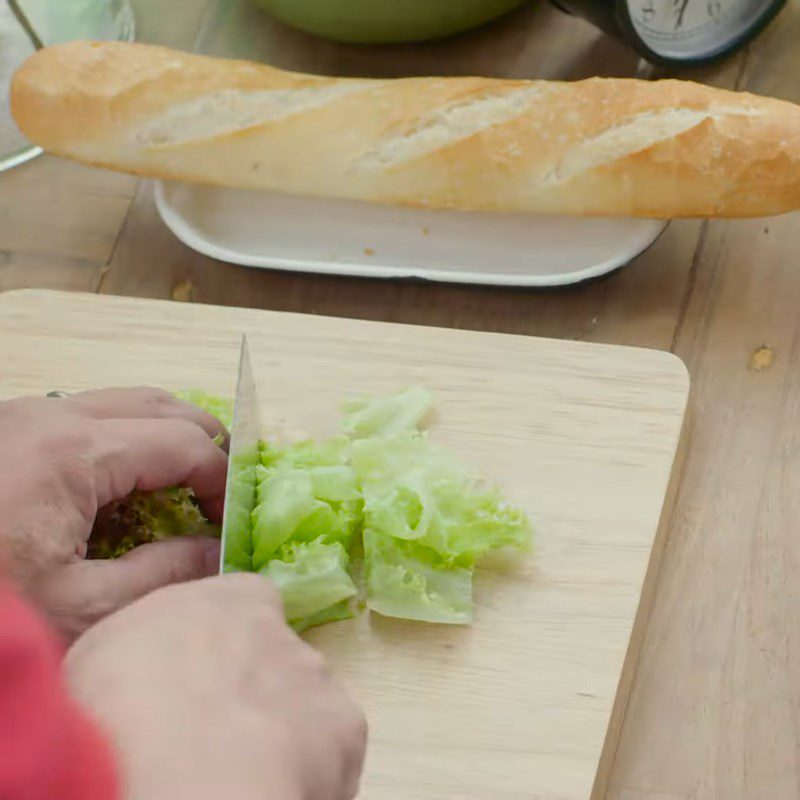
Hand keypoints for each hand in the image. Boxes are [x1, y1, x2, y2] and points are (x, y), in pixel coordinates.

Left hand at [0, 387, 228, 640]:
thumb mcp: (80, 608)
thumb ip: (164, 575)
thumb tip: (217, 553)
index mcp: (73, 451)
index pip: (185, 444)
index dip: (222, 482)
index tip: (229, 527)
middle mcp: (50, 415)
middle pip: (162, 406)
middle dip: (203, 447)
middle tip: (218, 498)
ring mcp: (22, 416)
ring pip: (125, 403)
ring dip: (164, 439)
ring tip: (181, 488)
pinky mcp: (4, 430)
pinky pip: (87, 418)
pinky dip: (124, 442)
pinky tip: (121, 489)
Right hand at [66, 574, 366, 799]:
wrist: (175, 770)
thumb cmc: (119, 703)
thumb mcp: (109, 649)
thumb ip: (153, 641)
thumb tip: (153, 663)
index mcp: (230, 598)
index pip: (243, 603)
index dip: (223, 642)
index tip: (196, 680)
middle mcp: (283, 632)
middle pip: (274, 658)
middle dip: (250, 690)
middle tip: (210, 735)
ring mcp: (319, 679)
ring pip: (303, 703)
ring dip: (279, 728)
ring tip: (235, 769)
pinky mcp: (345, 731)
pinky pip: (329, 749)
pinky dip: (309, 768)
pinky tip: (269, 785)